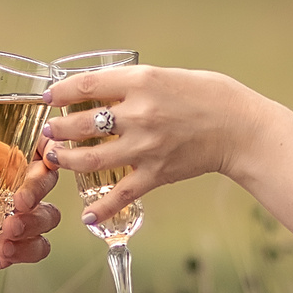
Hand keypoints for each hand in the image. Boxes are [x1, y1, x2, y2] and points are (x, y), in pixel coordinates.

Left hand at [0, 137, 61, 278]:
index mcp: (1, 170)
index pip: (35, 152)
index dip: (47, 149)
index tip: (45, 154)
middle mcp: (14, 193)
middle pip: (47, 182)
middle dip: (38, 189)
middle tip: (21, 200)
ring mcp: (17, 221)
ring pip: (48, 216)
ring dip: (34, 222)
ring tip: (10, 230)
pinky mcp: (14, 248)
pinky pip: (37, 248)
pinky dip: (27, 249)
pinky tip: (6, 249)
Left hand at [44, 65, 292, 264]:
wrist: (243, 129)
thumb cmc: (211, 96)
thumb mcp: (169, 76)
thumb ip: (136, 85)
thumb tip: (102, 92)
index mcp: (142, 82)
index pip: (86, 85)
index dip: (61, 93)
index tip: (49, 98)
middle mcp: (139, 114)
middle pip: (81, 124)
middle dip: (57, 130)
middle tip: (49, 133)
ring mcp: (146, 146)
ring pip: (92, 158)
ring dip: (67, 161)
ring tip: (56, 160)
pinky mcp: (157, 173)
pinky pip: (121, 194)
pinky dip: (102, 208)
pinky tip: (87, 215)